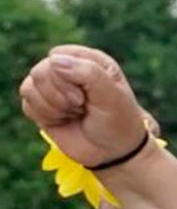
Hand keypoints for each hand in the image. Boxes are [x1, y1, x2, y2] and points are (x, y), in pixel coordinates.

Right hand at [19, 46, 149, 167]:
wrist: (114, 152)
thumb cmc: (118, 121)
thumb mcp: (112, 96)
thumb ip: (88, 73)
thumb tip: (53, 60)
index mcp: (87, 59)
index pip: (59, 56)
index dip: (69, 78)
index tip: (88, 94)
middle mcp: (67, 68)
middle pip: (40, 71)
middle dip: (61, 95)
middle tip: (82, 107)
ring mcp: (51, 86)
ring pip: (29, 87)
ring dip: (54, 107)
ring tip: (75, 114)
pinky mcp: (40, 104)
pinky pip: (27, 104)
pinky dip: (45, 116)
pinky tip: (63, 120)